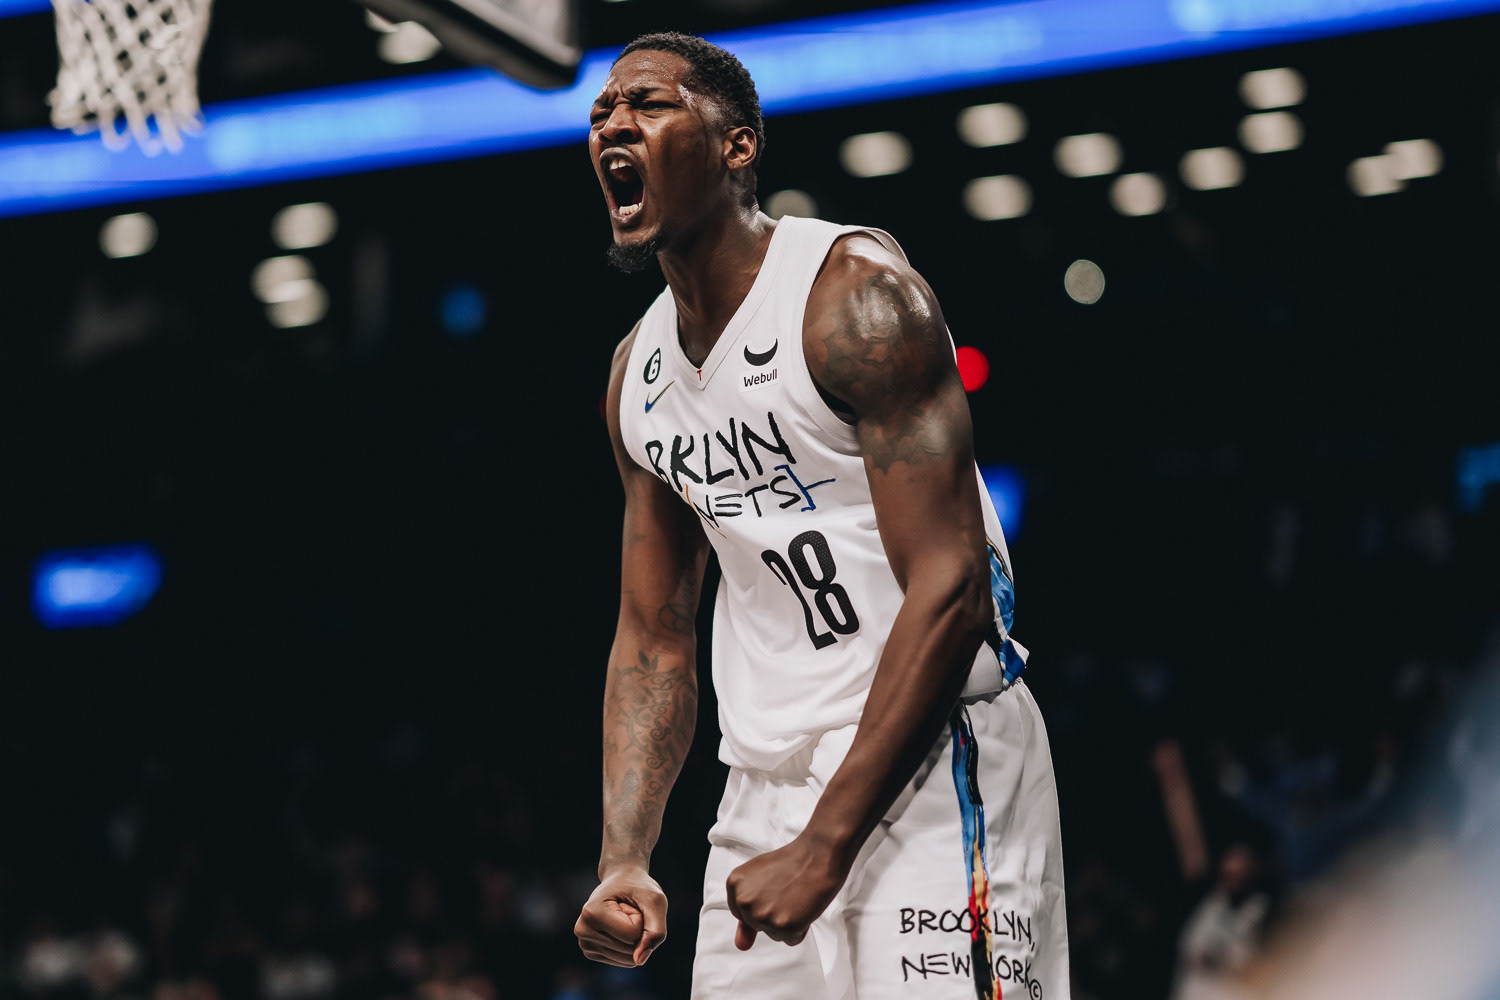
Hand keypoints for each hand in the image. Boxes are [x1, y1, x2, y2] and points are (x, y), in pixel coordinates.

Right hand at [574, 866, 666, 966]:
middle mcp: (583, 931)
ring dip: (636, 938)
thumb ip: (655, 931)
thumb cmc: (638, 888)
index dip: (641, 918)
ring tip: (623, 917)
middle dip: (639, 929)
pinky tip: (619, 927)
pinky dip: (631, 945)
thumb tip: (640, 961)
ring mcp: (586, 945)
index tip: (629, 903)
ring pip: (630, 959)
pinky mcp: (592, 954)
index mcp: (592, 913)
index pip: (632, 934)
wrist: (622, 881)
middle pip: (631, 949)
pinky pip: (626, 962)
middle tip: (627, 909)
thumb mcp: (655, 900)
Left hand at [725, 834, 845, 950]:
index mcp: (734, 884)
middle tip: (787, 891)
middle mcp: (744, 901)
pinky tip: (804, 907)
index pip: (743, 913)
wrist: (818, 854)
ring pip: (774, 934)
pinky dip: (801, 928)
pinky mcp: (783, 926)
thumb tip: (741, 946)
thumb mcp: (760, 879)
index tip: (774, 890)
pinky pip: (792, 940)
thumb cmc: (793, 864)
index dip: (762, 903)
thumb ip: (746, 914)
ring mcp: (762, 915)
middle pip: (757, 925)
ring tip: (796, 897)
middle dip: (774, 913)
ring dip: (788, 921)